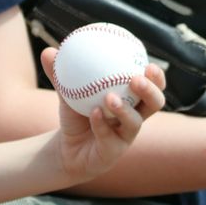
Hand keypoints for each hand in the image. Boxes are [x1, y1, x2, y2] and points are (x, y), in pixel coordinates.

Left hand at [39, 46, 165, 182]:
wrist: (66, 149)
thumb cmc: (75, 116)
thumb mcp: (68, 93)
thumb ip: (60, 74)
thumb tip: (49, 51)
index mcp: (131, 101)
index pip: (153, 87)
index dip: (156, 77)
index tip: (149, 63)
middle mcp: (133, 118)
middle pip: (154, 104)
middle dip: (150, 90)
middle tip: (137, 78)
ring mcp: (124, 137)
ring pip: (134, 123)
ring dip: (125, 109)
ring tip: (111, 97)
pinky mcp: (112, 153)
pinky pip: (109, 138)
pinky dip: (101, 124)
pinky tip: (94, 113)